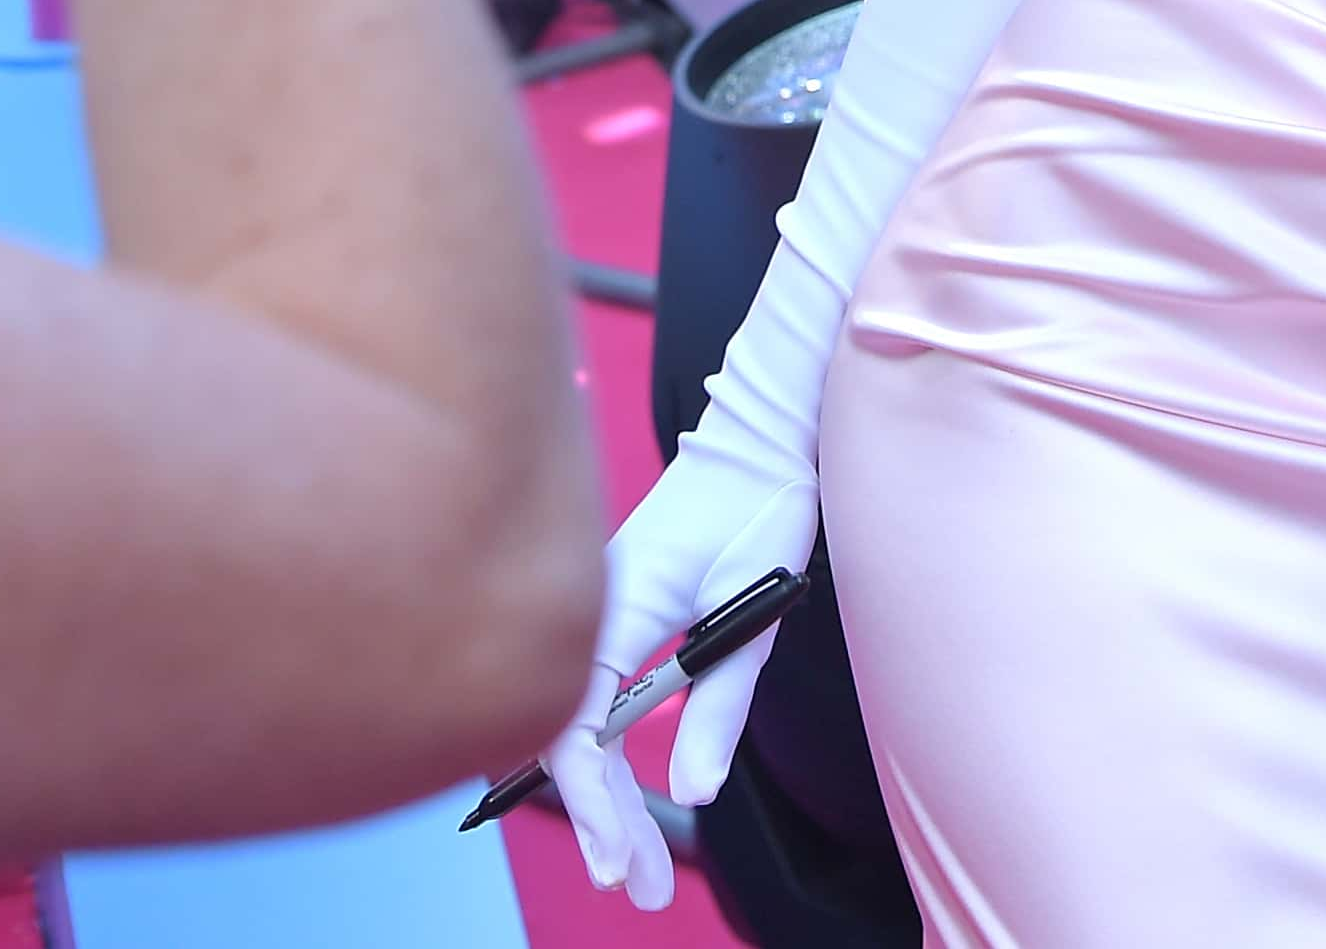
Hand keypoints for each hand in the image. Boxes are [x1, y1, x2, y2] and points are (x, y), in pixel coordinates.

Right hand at [540, 442, 818, 912]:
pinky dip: (597, 759)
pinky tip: (615, 801)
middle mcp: (585, 614)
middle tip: (635, 888)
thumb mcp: (753, 608)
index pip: (574, 729)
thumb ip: (721, 701)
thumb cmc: (760, 506)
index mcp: (609, 607)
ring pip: (571, 726)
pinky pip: (583, 701)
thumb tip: (696, 790)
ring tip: (634, 866)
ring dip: (599, 798)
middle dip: (599, 821)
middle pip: (565, 741)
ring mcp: (591, 616)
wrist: (759, 437)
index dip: (593, 802)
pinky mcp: (608, 619)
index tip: (619, 859)